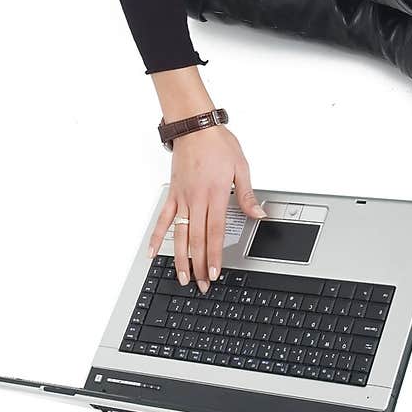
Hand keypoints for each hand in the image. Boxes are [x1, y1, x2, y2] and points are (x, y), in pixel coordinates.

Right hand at [147, 124, 265, 290]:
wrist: (194, 126)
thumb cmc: (218, 143)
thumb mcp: (240, 167)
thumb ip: (246, 195)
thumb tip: (259, 214)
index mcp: (215, 194)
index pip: (215, 232)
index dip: (214, 255)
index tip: (213, 273)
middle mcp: (196, 199)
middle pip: (197, 239)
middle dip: (199, 265)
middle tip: (200, 285)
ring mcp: (182, 198)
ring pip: (180, 234)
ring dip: (180, 258)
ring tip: (182, 277)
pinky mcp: (173, 194)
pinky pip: (163, 219)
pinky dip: (156, 236)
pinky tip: (152, 252)